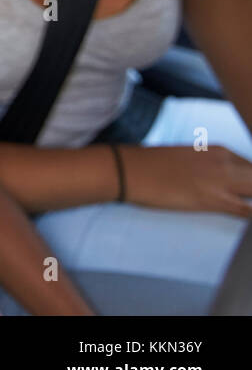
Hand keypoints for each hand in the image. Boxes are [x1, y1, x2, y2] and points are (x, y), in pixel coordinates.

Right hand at [118, 145, 251, 217]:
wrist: (131, 169)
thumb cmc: (152, 165)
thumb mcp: (188, 156)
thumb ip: (210, 164)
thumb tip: (218, 180)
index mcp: (219, 150)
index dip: (250, 182)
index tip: (245, 192)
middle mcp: (226, 162)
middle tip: (243, 199)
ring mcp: (222, 180)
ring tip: (241, 205)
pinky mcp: (215, 200)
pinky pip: (248, 211)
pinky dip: (251, 216)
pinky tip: (248, 219)